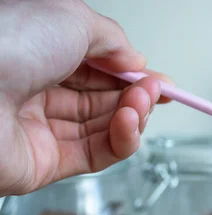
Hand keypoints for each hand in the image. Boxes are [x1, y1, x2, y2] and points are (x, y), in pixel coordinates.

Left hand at [0, 0, 171, 195]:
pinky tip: (130, 123)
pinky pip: (97, 154)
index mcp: (38, 52)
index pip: (95, 68)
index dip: (132, 74)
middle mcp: (37, 90)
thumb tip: (134, 58)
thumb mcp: (71, 18)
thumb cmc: (5, 45)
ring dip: (134, 115)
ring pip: (105, 127)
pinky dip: (123, 140)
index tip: (160, 80)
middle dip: (138, 94)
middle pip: (103, 99)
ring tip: (142, 103)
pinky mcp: (47, 164)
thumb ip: (111, 38)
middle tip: (156, 91)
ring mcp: (42, 129)